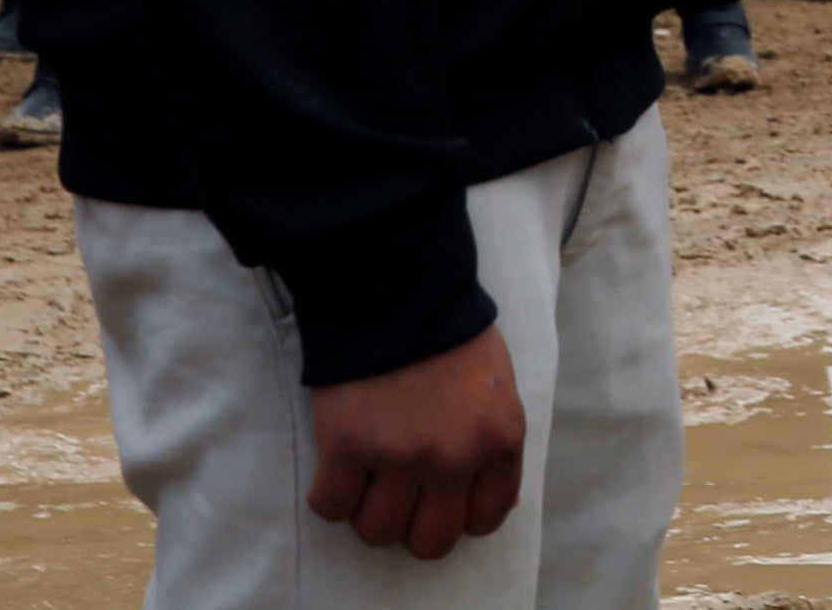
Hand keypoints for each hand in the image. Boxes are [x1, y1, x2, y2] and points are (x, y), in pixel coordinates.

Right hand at [306, 325, 525, 558]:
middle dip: (413, 524)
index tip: (442, 499)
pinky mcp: (347, 447)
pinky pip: (331, 507)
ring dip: (369, 511)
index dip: (459, 514)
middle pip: (430, 542)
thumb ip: (495, 445)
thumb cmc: (452, 336)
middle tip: (401, 494)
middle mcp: (454, 457)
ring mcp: (399, 456)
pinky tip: (341, 464)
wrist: (398, 290)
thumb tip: (493, 502)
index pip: (486, 519)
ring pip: (377, 532)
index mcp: (500, 439)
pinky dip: (332, 493)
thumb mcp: (498, 390)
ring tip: (369, 475)